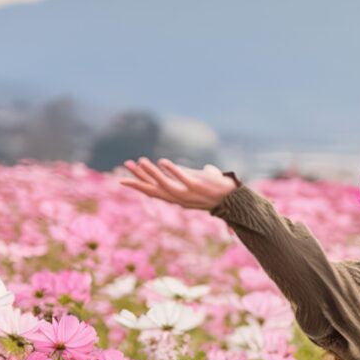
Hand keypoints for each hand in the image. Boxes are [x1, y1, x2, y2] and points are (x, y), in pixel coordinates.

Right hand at [118, 157, 237, 210]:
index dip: (138, 186)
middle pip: (154, 190)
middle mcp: (180, 199)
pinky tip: (162, 160)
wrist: (237, 199)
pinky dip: (172, 169)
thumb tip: (205, 168)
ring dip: (152, 173)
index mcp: (178, 199)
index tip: (122, 180)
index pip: (153, 192)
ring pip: (165, 184)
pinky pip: (182, 177)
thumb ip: (200, 175)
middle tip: (125, 166)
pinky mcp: (197, 187)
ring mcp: (188, 194)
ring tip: (141, 161)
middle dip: (138, 178)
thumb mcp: (205, 182)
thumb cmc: (220, 190)